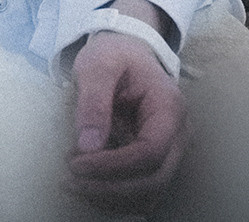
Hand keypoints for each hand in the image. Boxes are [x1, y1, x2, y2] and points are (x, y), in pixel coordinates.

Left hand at [66, 25, 188, 212]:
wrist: (126, 52)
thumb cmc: (114, 55)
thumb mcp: (97, 65)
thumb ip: (93, 102)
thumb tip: (87, 146)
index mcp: (169, 108)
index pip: (150, 152)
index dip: (113, 166)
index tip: (76, 165)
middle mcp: (179, 135)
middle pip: (155, 180)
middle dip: (111, 189)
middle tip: (69, 182)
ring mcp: (171, 150)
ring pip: (151, 192)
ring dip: (112, 196)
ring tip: (72, 182)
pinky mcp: (156, 160)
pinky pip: (142, 189)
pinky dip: (115, 194)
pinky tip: (86, 183)